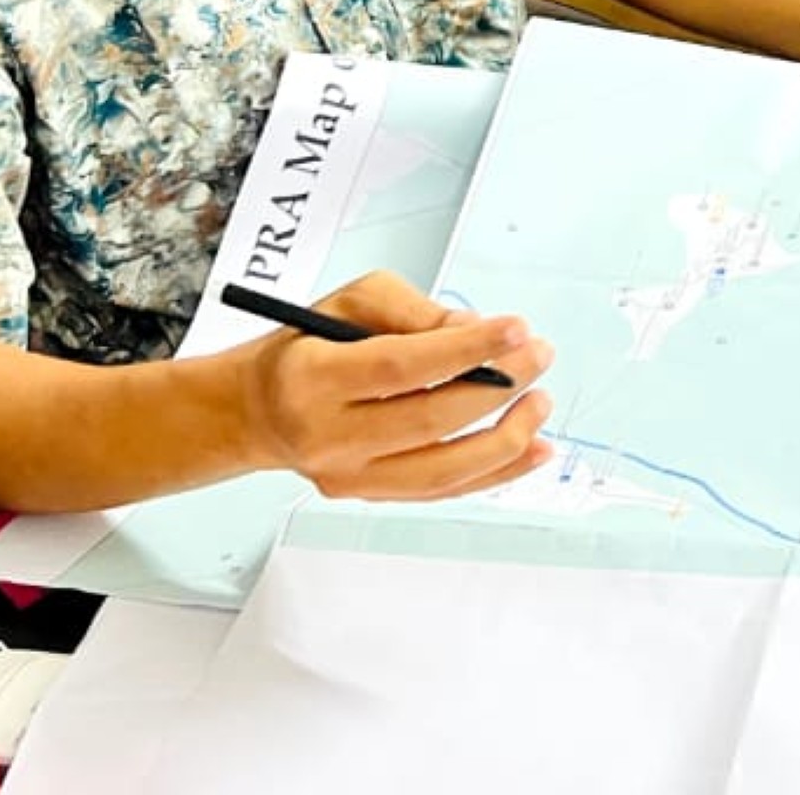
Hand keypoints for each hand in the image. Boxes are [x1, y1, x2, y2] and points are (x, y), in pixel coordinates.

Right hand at [238, 271, 554, 500]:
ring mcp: (349, 476)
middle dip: (498, 387)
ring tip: (540, 403)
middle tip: (537, 356)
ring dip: (506, 438)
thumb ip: (411, 310)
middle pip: (428, 420)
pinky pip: (443, 492)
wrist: (260, 411)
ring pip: (443, 470)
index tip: (515, 329)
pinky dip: (495, 473)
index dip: (466, 349)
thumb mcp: (348, 303)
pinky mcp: (370, 496)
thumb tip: (473, 332)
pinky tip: (532, 449)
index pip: (400, 365)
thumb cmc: (307, 348)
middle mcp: (328, 436)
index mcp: (313, 377)